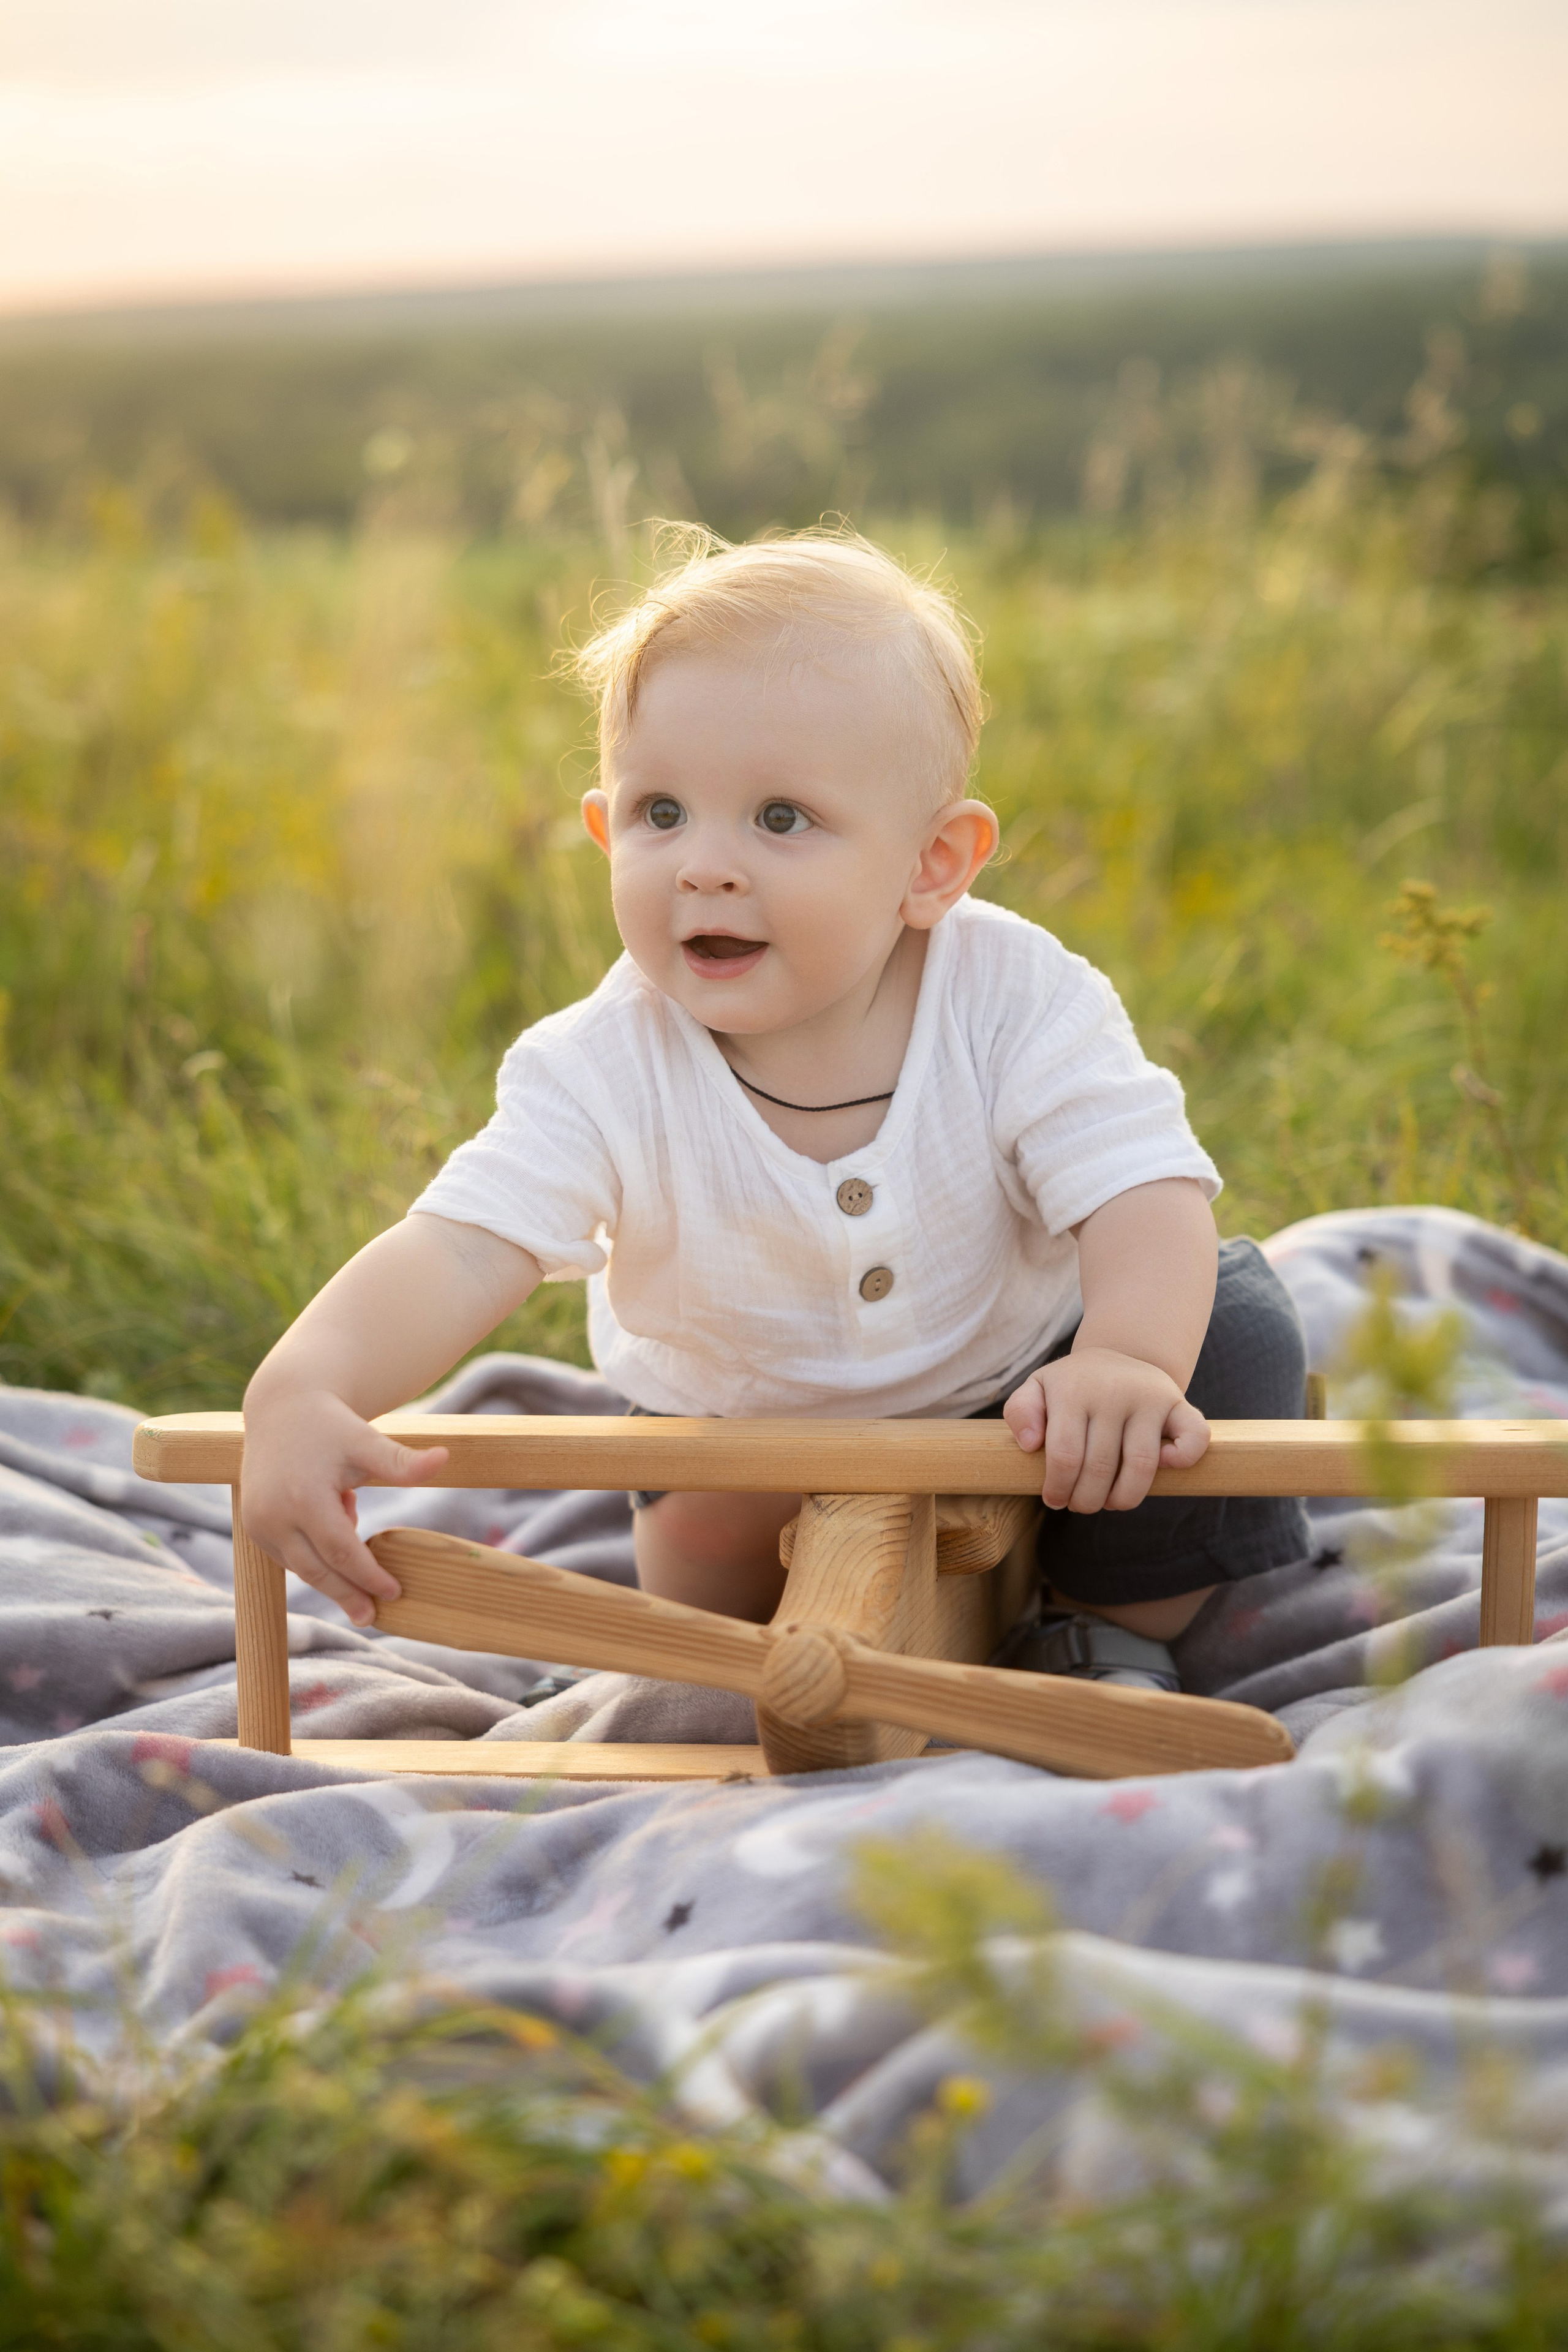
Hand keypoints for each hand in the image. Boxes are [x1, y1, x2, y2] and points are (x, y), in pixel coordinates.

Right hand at [240, 1386, 448, 1625]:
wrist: (282, 1408)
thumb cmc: (332, 1426)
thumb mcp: (367, 1441)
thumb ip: (402, 1461)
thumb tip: (444, 1458)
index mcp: (304, 1498)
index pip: (342, 1552)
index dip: (369, 1576)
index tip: (393, 1593)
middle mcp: (274, 1516)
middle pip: (318, 1571)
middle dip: (347, 1595)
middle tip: (372, 1617)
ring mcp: (259, 1524)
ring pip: (301, 1567)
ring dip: (331, 1581)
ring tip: (360, 1593)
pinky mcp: (254, 1527)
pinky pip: (288, 1557)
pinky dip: (313, 1561)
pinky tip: (336, 1542)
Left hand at [1002, 1346, 1208, 1512]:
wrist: (1119, 1353)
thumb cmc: (1073, 1385)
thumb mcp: (1037, 1388)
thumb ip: (1021, 1412)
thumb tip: (1031, 1444)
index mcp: (1074, 1390)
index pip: (1065, 1457)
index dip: (1059, 1489)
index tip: (1055, 1500)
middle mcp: (1113, 1391)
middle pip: (1100, 1468)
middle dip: (1086, 1500)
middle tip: (1081, 1504)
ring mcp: (1150, 1397)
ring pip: (1141, 1465)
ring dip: (1124, 1498)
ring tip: (1110, 1502)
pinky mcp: (1179, 1403)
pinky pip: (1193, 1437)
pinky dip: (1182, 1460)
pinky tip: (1162, 1467)